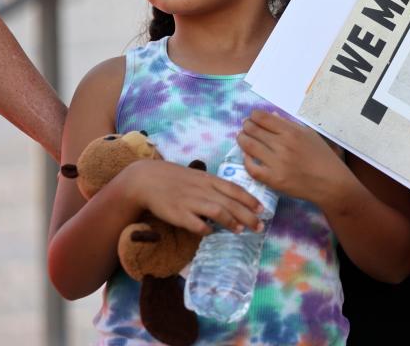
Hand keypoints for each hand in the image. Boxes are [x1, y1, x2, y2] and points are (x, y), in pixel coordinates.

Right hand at [120, 160, 262, 235]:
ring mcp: (191, 201)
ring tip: (242, 230)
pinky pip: (195, 223)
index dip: (250, 199)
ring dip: (231, 222)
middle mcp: (203, 190)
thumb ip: (214, 187)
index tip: (262, 209)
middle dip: (248, 215)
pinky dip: (205, 229)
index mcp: (209, 180)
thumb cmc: (175, 179)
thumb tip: (232, 201)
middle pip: (231, 203)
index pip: (235, 189)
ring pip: (217, 211)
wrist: (147, 179)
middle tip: (260, 227)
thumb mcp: (198, 177)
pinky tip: (211, 233)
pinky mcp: (178, 213)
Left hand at [237, 110, 351, 204]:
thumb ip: (289, 124)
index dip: (254, 116)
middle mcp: (282, 145)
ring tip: (242, 138)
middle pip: (253, 130)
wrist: (330, 182)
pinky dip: (246, 160)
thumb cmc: (322, 156)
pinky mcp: (273, 179)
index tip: (253, 118)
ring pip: (248, 146)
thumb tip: (271, 115)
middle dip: (246, 126)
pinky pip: (251, 168)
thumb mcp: (309, 134)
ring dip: (242, 139)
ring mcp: (277, 163)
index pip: (263, 118)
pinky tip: (248, 157)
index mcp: (292, 132)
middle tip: (246, 128)